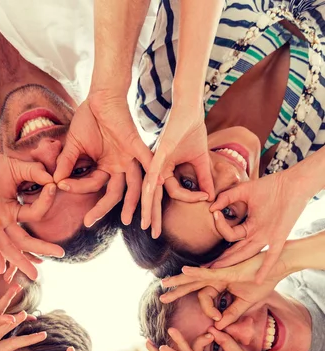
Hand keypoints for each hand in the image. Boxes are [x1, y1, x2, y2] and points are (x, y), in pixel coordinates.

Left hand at [0, 147, 63, 278]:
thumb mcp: (15, 169)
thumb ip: (34, 173)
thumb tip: (53, 180)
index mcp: (10, 211)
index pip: (34, 215)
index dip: (45, 203)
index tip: (53, 188)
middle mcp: (1, 221)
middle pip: (23, 240)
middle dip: (41, 250)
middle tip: (61, 254)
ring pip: (6, 247)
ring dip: (19, 261)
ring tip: (34, 276)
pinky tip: (2, 267)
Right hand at [53, 91, 152, 226]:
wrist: (101, 96)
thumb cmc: (88, 118)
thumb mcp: (74, 145)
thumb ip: (66, 163)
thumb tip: (55, 181)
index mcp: (105, 166)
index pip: (93, 184)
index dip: (77, 187)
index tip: (61, 185)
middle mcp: (119, 165)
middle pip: (115, 193)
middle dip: (103, 209)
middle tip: (88, 222)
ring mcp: (130, 158)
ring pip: (135, 186)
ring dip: (134, 204)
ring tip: (129, 221)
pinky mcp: (138, 147)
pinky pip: (148, 164)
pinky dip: (153, 177)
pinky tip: (156, 190)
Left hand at [141, 108, 213, 237]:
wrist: (189, 109)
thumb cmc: (193, 130)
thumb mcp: (200, 160)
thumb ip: (204, 178)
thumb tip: (212, 196)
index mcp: (165, 171)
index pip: (176, 193)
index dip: (191, 198)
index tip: (206, 197)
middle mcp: (157, 169)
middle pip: (154, 198)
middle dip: (153, 217)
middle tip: (152, 234)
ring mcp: (155, 162)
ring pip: (150, 190)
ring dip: (148, 209)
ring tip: (146, 225)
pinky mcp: (157, 154)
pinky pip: (152, 174)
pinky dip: (151, 187)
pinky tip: (147, 199)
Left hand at [160, 252, 283, 328]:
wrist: (276, 267)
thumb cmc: (262, 281)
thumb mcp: (245, 303)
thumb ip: (232, 314)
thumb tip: (219, 326)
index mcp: (219, 284)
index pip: (206, 299)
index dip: (209, 311)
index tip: (216, 319)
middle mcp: (216, 277)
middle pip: (192, 285)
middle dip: (176, 292)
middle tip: (161, 297)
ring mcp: (219, 273)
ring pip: (194, 278)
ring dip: (178, 282)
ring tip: (163, 284)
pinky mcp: (225, 271)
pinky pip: (207, 273)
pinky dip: (195, 272)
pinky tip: (184, 271)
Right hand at [210, 170, 304, 280]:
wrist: (293, 183)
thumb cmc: (270, 186)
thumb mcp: (244, 191)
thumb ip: (227, 197)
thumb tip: (212, 208)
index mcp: (249, 227)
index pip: (229, 234)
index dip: (220, 225)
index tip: (214, 213)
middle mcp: (256, 235)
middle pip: (235, 252)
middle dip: (221, 260)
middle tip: (206, 268)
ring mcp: (267, 238)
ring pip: (246, 255)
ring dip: (232, 264)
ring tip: (218, 272)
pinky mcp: (279, 237)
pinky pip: (271, 255)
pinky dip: (265, 267)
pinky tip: (258, 279)